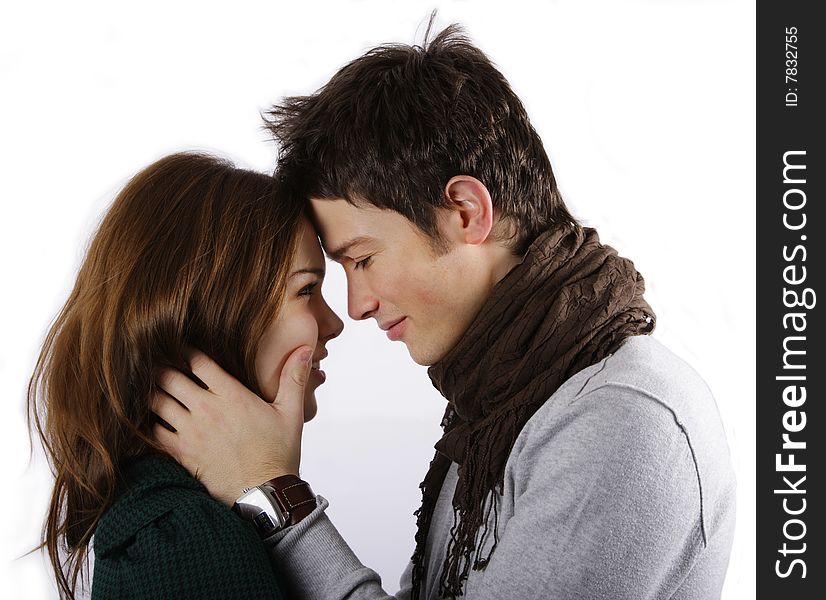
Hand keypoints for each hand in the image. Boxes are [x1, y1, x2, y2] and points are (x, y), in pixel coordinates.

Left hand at [152, 345, 312, 505]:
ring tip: (157, 391)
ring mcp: (191, 431)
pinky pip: (154, 431)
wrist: (264, 493)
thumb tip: (305, 350)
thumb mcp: (291, 413)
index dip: (188, 352)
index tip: (186, 351)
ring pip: (155, 402)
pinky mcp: (181, 452)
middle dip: (164, 369)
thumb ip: (294, 378)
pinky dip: (151, 423)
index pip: (197, 361)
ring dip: (154, 394)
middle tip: (164, 368)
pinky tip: (159, 421)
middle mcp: (207, 409)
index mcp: (231, 394)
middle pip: (169, 377)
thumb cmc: (278, 453)